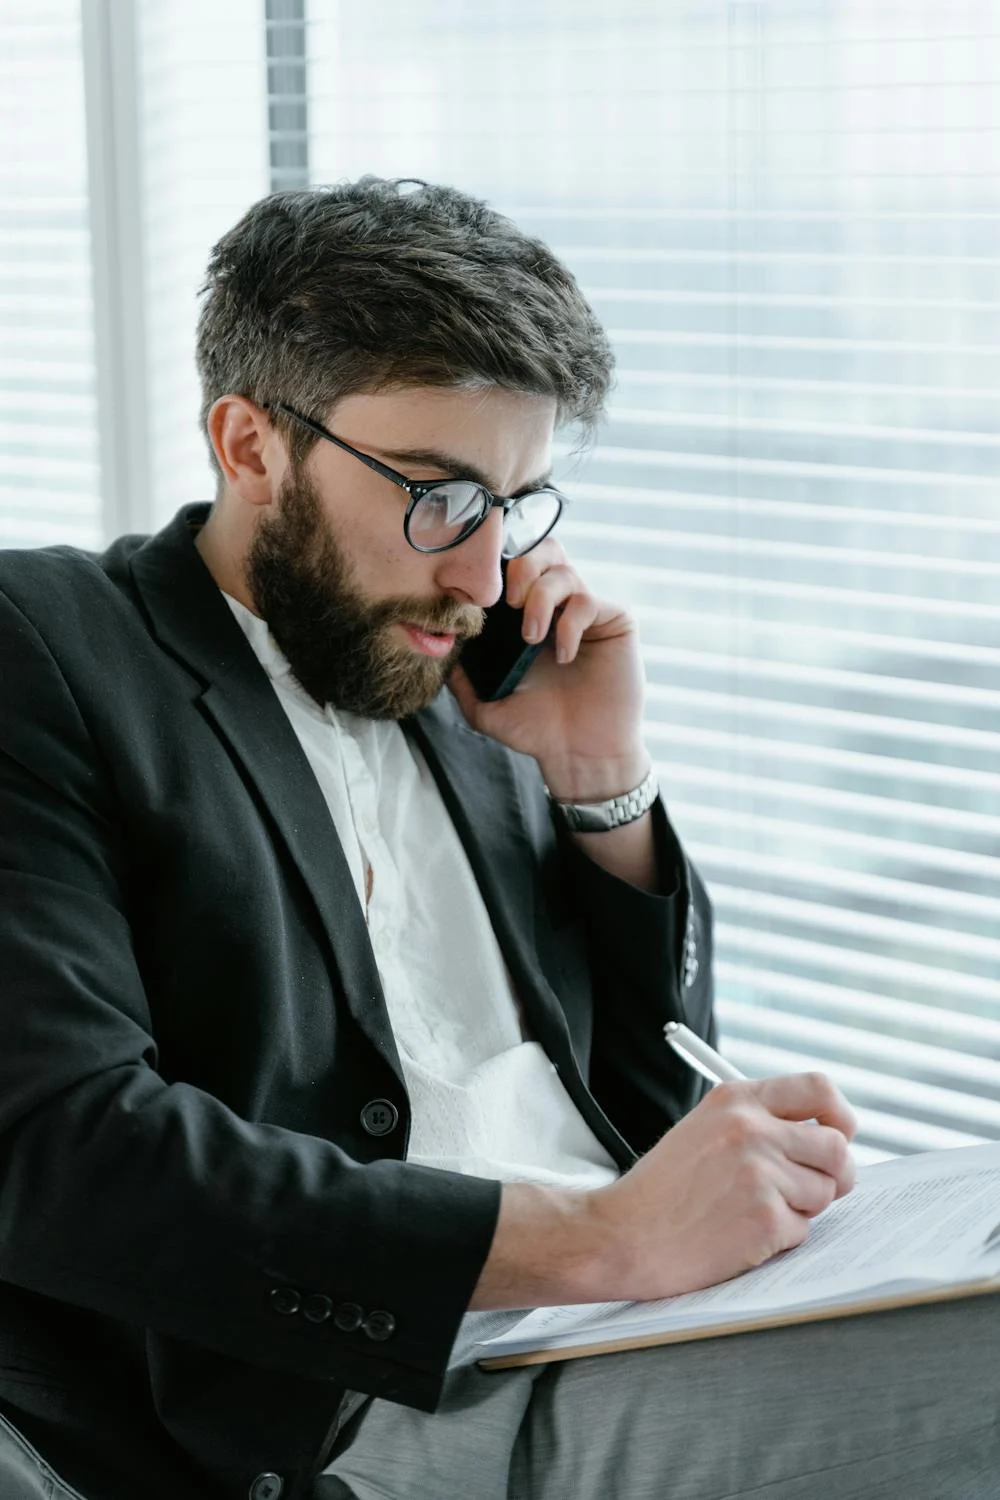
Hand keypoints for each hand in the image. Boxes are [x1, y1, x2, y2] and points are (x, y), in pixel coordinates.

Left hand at [448, 540, 648, 799]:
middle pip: (543, 549)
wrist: (579, 754)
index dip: (497, 567)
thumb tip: (437, 647)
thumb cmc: (537, 730)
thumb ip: (461, 677)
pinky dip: (569, 624)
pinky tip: (563, 655)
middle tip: (510, 601)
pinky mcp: (614, 621)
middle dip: (521, 566)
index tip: (480, 594)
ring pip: (564, 571)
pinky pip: (589, 600)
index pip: (515, 567)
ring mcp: (587, 611)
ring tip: (531, 638)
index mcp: (527, 616)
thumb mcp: (485, 705)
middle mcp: (558, 606)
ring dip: (540, 599)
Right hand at [581, 1073, 857, 1301]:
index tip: (840, 1134)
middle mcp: (751, 1128)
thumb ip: (758, 1122)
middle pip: (836, 1147)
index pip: (818, 1088)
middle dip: (834, 1174)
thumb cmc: (663, 1188)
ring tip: (753, 1211)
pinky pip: (803, 1230)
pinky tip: (740, 1234)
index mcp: (736, 1099)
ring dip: (801, 1209)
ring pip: (825, 1192)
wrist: (623, 1234)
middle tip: (813, 1189)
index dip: (839, 1115)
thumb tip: (825, 1137)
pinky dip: (779, 1239)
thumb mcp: (704, 1128)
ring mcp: (760, 1173)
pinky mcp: (765, 1217)